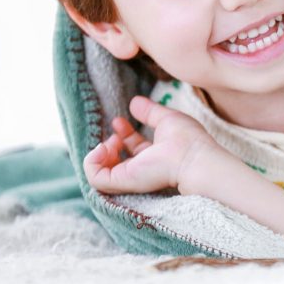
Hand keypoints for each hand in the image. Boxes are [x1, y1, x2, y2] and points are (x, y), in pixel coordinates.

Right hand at [83, 95, 222, 195]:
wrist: (192, 157)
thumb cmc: (186, 139)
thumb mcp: (166, 118)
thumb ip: (149, 111)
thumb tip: (134, 102)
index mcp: (154, 154)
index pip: (131, 145)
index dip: (122, 132)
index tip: (118, 120)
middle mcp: (142, 167)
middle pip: (116, 158)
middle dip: (109, 142)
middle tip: (115, 131)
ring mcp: (131, 176)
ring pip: (101, 171)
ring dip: (98, 153)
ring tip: (110, 142)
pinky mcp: (122, 182)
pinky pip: (95, 178)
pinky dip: (91, 162)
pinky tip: (102, 147)